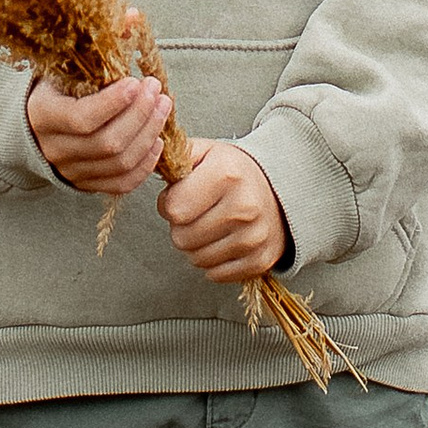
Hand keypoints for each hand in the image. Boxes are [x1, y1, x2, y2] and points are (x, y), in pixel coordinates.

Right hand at [27, 67, 171, 196]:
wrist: (33, 126)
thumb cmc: (53, 93)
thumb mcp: (60, 75)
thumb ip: (89, 72)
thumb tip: (131, 72)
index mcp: (42, 116)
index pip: (81, 118)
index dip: (114, 103)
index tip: (135, 83)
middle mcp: (54, 149)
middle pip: (108, 143)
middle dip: (140, 115)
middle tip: (156, 92)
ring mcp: (70, 171)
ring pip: (120, 163)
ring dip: (149, 134)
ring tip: (161, 109)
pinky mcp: (86, 185)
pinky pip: (122, 183)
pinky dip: (146, 164)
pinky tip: (156, 141)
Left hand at [160, 140, 288, 283]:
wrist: (281, 191)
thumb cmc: (234, 173)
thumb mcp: (205, 152)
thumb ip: (174, 157)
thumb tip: (146, 162)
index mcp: (226, 175)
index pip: (173, 209)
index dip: (168, 203)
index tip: (181, 196)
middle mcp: (243, 207)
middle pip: (181, 238)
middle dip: (181, 226)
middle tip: (196, 213)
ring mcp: (254, 237)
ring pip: (196, 259)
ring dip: (196, 246)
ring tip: (210, 226)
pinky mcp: (260, 261)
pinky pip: (215, 275)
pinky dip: (214, 262)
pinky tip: (223, 241)